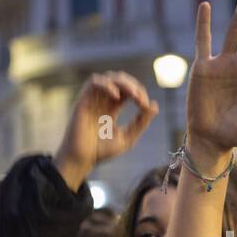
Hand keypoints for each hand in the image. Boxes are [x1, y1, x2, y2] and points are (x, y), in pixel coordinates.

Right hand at [56, 71, 158, 189]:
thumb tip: (154, 105)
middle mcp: (102, 100)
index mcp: (112, 107)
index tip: (146, 106)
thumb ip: (141, 122)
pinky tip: (117, 95)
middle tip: (142, 99)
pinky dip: (107, 84)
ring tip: (134, 94)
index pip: (128, 90)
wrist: (82, 159)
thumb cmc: (102, 151)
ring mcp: (92, 99)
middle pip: (120, 80)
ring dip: (124, 82)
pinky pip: (94, 82)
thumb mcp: (128, 137)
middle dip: (134, 85)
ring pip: (109, 77)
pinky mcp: (83, 100)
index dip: (140, 93)